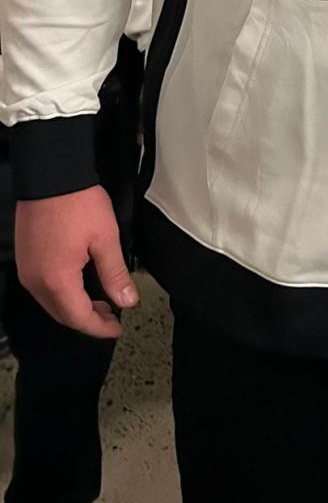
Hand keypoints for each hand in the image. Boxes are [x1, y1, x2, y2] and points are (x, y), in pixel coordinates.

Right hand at [15, 186, 139, 338]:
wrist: (51, 174)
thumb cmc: (77, 203)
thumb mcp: (105, 239)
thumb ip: (115, 274)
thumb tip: (127, 300)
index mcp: (56, 280)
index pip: (79, 317)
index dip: (100, 327)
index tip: (116, 328)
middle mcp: (36, 281)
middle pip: (62, 314)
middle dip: (88, 319)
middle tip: (111, 317)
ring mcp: (27, 270)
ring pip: (51, 302)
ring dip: (75, 306)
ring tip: (101, 301)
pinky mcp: (25, 258)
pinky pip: (43, 287)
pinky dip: (62, 293)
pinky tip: (79, 284)